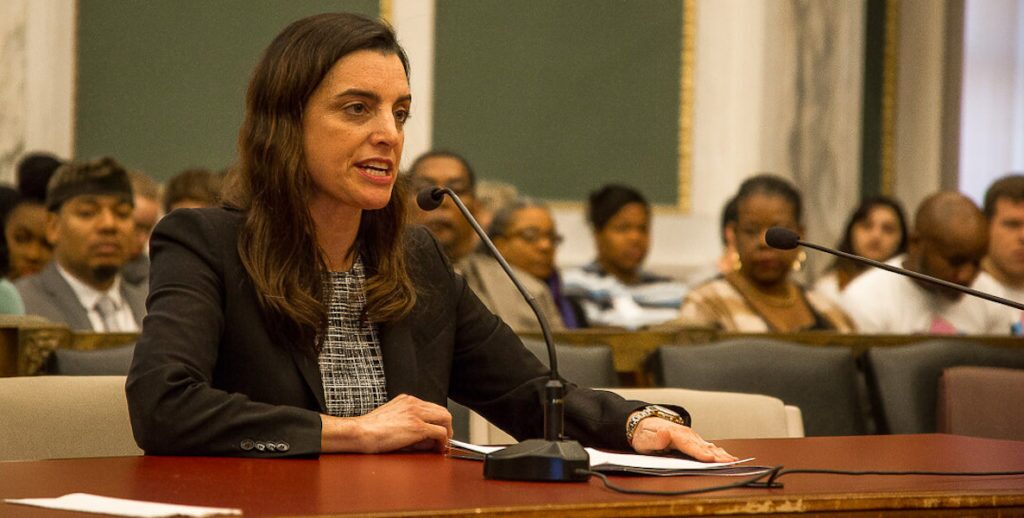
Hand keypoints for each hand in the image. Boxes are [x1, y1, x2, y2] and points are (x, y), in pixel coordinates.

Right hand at [321, 394, 451, 452]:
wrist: (361, 433)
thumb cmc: (370, 429)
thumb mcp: (393, 419)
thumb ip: (409, 423)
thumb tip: (426, 437)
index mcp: (407, 400)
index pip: (432, 407)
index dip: (438, 421)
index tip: (438, 431)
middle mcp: (413, 403)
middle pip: (442, 411)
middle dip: (447, 426)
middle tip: (444, 439)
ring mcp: (416, 414)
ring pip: (445, 418)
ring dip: (447, 432)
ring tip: (441, 444)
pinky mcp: (417, 427)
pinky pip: (440, 432)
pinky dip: (443, 441)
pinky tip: (438, 448)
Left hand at [629, 416, 737, 462]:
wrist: (643, 423)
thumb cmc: (643, 434)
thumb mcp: (644, 438)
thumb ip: (654, 439)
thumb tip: (664, 433)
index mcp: (674, 434)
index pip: (689, 446)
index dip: (700, 453)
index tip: (710, 459)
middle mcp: (685, 434)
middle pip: (703, 447)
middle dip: (717, 455)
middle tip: (730, 463)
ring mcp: (690, 436)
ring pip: (707, 446)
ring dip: (721, 454)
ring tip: (733, 461)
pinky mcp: (692, 440)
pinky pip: (706, 446)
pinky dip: (718, 451)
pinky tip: (726, 456)